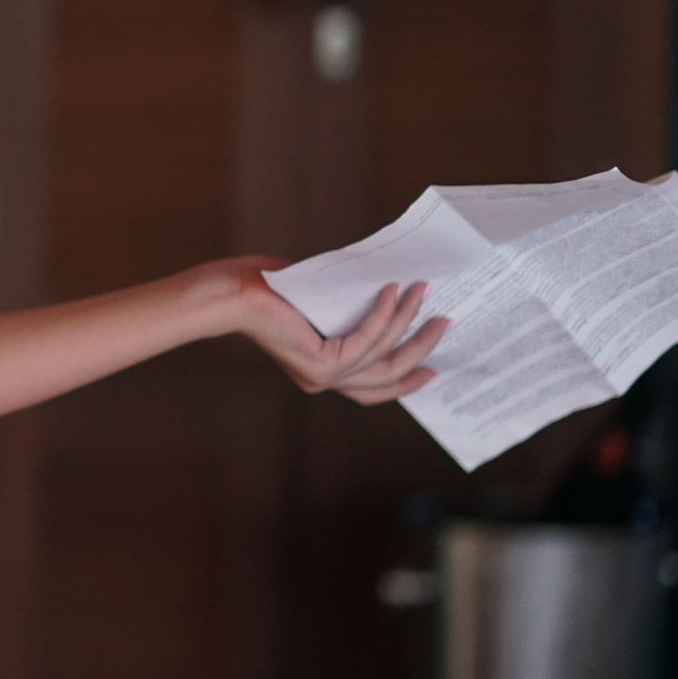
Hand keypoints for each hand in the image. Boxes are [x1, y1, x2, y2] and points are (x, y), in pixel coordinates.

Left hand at [205, 256, 446, 404]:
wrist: (233, 293)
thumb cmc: (270, 291)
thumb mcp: (321, 304)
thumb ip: (352, 311)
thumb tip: (393, 292)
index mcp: (322, 371)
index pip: (374, 388)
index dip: (407, 381)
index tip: (434, 367)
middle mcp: (323, 380)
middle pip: (389, 375)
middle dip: (420, 349)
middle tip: (444, 321)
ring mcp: (322, 375)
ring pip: (383, 354)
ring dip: (408, 320)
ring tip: (423, 290)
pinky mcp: (320, 361)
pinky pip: (366, 339)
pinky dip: (384, 314)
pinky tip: (393, 290)